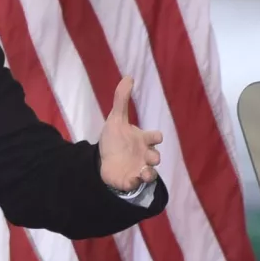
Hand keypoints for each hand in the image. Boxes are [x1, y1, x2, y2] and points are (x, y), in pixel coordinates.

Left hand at [98, 76, 163, 191]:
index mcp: (143, 140)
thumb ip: (121, 99)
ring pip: (150, 173)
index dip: (156, 137)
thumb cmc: (115, 139)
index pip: (155, 138)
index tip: (154, 138)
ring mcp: (139, 168)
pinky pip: (136, 183)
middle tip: (149, 157)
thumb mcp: (116, 119)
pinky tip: (131, 179)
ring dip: (149, 173)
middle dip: (154, 157)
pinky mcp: (130, 180)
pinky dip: (135, 182)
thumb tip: (128, 76)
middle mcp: (144, 155)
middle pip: (155, 157)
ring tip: (144, 173)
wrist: (103, 160)